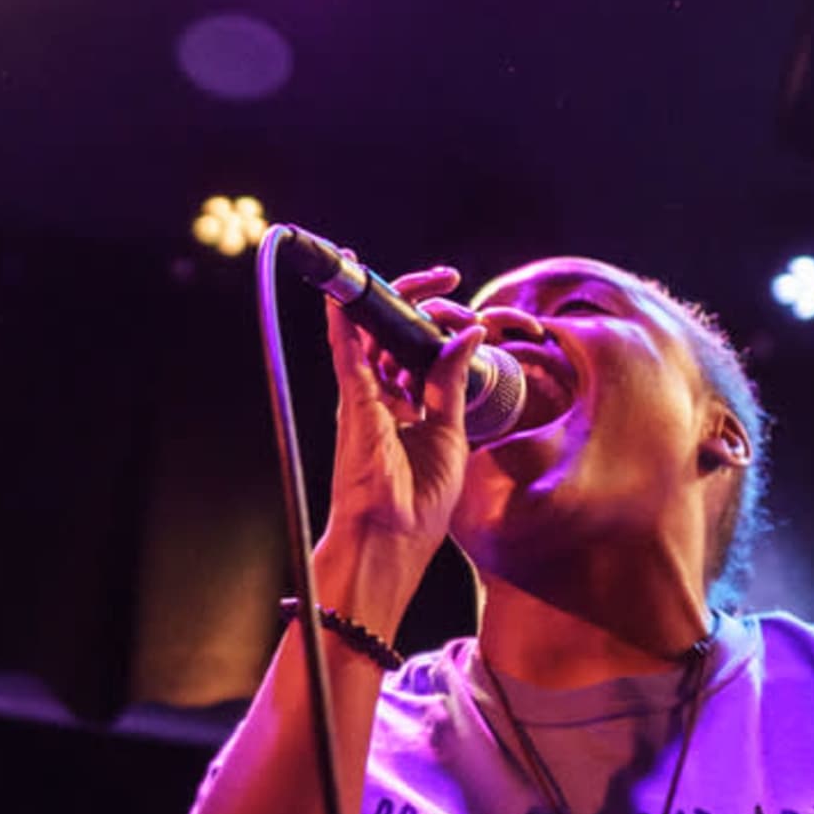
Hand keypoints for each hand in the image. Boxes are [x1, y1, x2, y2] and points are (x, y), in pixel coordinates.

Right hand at [317, 266, 538, 578]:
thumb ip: (453, 383)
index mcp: (408, 407)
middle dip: (419, 298)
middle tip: (447, 276)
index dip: (438, 324)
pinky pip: (346, 352)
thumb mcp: (451, 434)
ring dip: (389, 297)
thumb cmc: (418, 502)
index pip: (418, 351)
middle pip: (395, 334)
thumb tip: (468, 335)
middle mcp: (382, 398)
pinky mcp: (354, 403)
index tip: (467, 310)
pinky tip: (346, 290)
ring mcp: (365, 398)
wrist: (393, 538)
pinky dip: (344, 320)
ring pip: (372, 334)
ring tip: (423, 275)